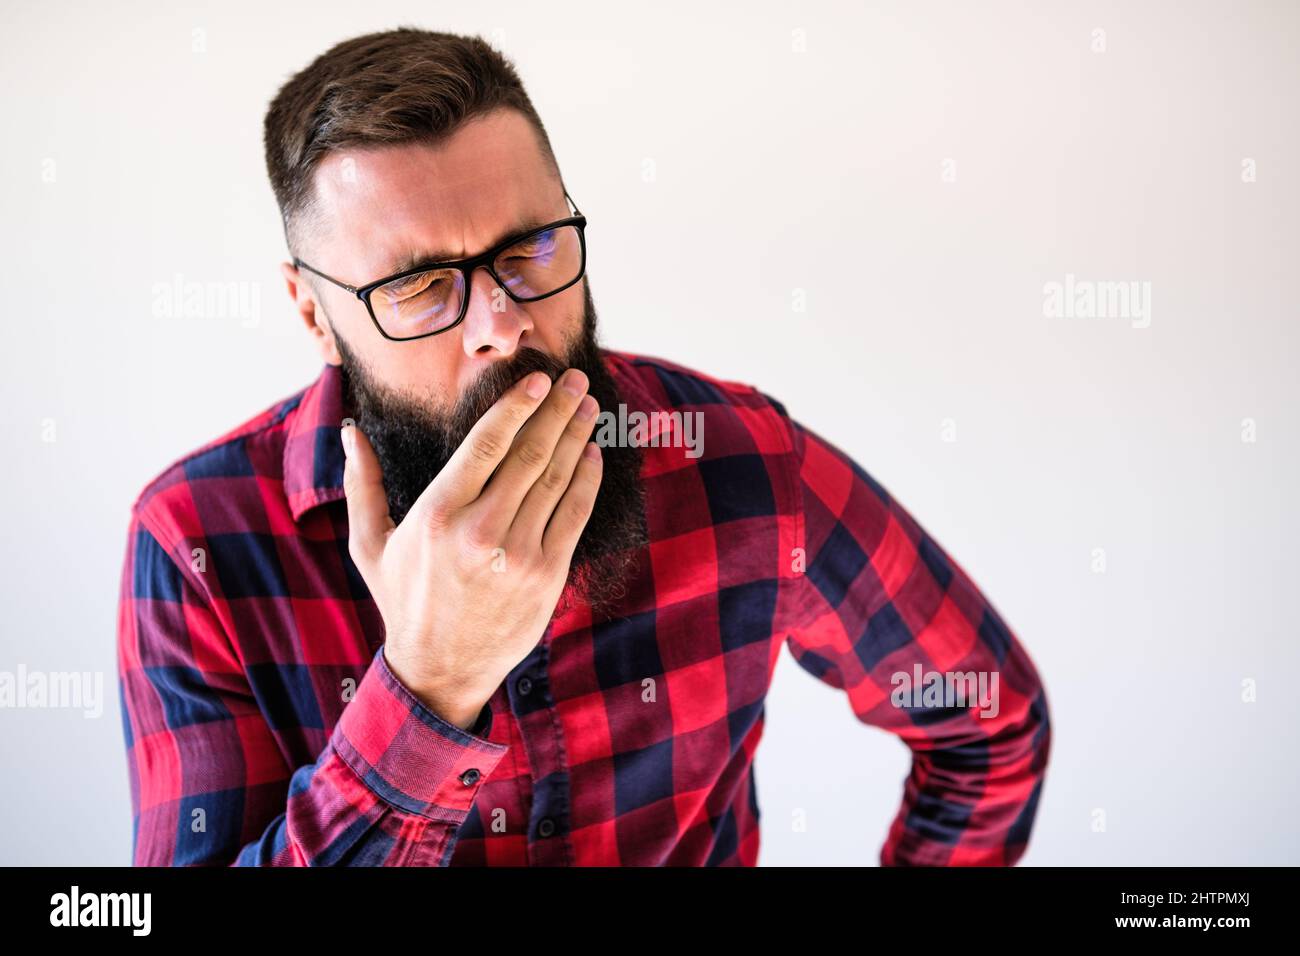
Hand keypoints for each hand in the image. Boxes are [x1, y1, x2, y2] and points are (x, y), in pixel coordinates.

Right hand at [340, 368, 602, 728]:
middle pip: (528, 453)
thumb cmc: (403, 599)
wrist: (440, 668)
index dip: (518, 405)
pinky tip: (590, 453)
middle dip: (557, 410)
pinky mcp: (546, 575)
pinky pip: (573, 514)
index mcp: (436, 513)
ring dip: (575, 435)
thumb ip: (362, 485)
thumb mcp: (370, 544)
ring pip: (554, 478)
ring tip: (588, 405)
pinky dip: (585, 479)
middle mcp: (480, 530)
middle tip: (575, 379)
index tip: (539, 379)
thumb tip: (350, 432)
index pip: (486, 443)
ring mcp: (518, 554)